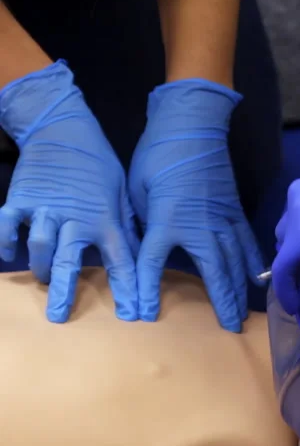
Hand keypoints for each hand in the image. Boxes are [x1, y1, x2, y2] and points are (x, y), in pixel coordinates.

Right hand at [0, 61, 138, 321]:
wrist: (63, 128)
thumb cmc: (98, 163)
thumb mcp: (121, 192)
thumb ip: (127, 226)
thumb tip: (141, 254)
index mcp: (104, 218)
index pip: (120, 260)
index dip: (127, 289)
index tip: (131, 314)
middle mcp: (74, 218)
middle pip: (69, 261)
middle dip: (64, 291)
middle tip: (58, 317)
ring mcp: (45, 208)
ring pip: (39, 246)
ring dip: (40, 267)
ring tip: (43, 278)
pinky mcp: (21, 199)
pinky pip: (8, 224)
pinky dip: (5, 240)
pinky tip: (8, 253)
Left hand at [128, 79, 263, 331]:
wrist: (191, 125)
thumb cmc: (158, 155)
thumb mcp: (136, 189)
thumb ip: (140, 221)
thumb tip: (138, 245)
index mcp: (166, 220)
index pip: (153, 262)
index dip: (146, 290)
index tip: (143, 315)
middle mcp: (199, 226)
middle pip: (214, 273)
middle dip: (222, 302)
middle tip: (230, 328)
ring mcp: (222, 218)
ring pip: (235, 261)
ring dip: (240, 289)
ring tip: (245, 312)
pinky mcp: (234, 209)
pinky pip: (247, 240)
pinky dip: (254, 260)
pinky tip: (259, 276)